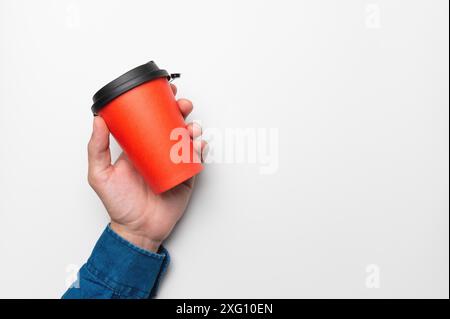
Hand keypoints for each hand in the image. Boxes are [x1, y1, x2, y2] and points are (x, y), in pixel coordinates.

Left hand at [87, 84, 204, 252]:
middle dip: (181, 112)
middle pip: (173, 125)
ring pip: (187, 139)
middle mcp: (157, 152)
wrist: (137, 229)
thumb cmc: (119, 205)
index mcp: (139, 148)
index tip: (164, 91)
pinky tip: (198, 144)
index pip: (151, 120)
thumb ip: (97, 148)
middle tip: (183, 106)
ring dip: (193, 128)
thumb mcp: (100, 175)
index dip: (159, 104)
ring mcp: (173, 163)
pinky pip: (196, 159)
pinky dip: (200, 149)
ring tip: (191, 127)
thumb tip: (98, 119)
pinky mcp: (186, 176)